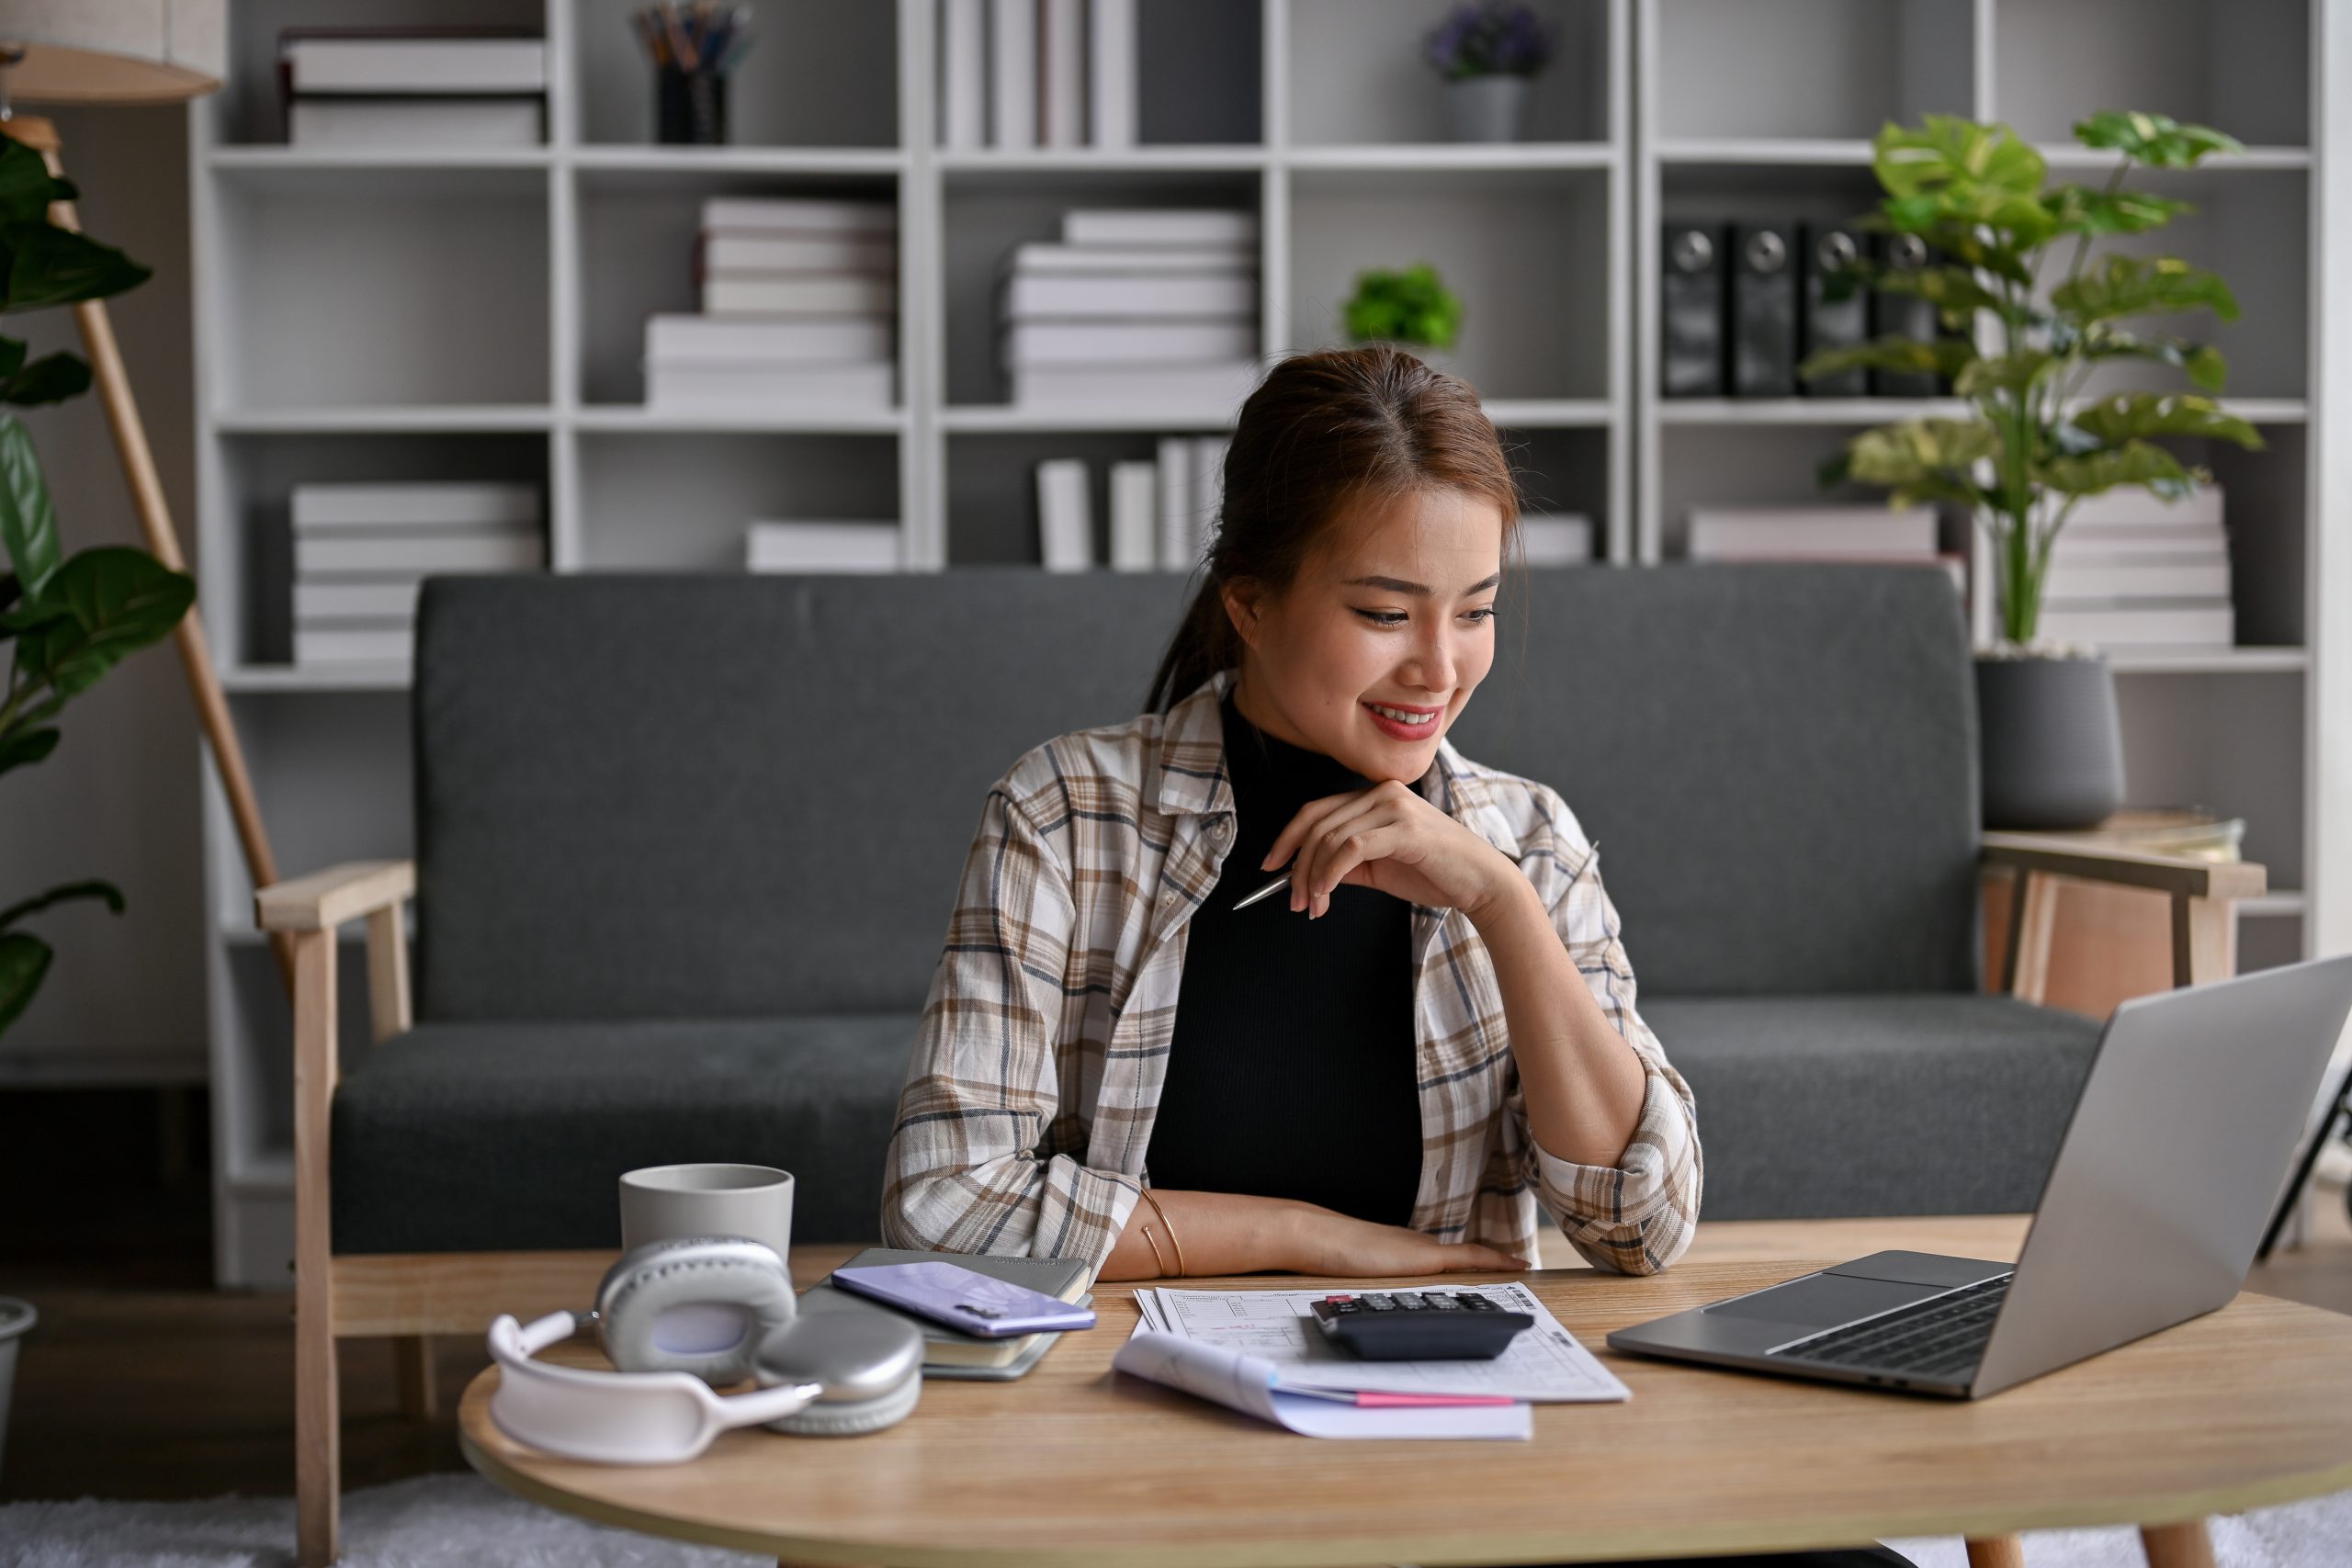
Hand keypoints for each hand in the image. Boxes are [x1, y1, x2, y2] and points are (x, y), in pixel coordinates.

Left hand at [1261, 779, 1517, 920]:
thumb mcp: (1379, 868)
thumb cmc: (1435, 873)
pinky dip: (1331, 872)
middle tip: (1294, 901)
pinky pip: (1351, 847)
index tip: (1271, 866)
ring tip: (1312, 906)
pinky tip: (1326, 893)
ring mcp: (1395, 806)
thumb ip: (1345, 865)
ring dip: (1313, 877)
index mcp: (1376, 796)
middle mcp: (1383, 792)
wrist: (1481, 883)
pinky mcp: (1405, 828)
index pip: (1318, 810)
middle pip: (1318, 824)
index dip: (1288, 837)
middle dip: (1298, 866)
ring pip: (1331, 837)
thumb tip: (1307, 875)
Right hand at [1283, 1204, 1528, 1277]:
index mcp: (1405, 1251)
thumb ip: (1373, 1277)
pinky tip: (1518, 1264)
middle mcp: (1419, 1246)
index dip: (1475, 1262)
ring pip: (1472, 1258)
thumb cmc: (1330, 1255)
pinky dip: (1495, 1260)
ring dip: (1497, 1263)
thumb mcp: (1358, 1272)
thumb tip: (1380, 1290)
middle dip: (1493, 1265)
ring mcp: (1423, 1249)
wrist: (1318, 1237)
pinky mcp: (1426, 1256)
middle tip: (1523, 1270)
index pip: (1446, 1258)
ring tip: (1526, 1268)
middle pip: (1464, 1259)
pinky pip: (1471, 1257)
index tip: (1499, 1265)